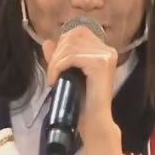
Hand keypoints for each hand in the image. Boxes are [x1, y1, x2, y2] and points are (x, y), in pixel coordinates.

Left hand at [42, 26, 118, 140]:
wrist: (93, 122)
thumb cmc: (82, 102)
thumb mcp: (68, 74)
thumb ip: (59, 57)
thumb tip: (47, 42)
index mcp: (104, 51)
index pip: (79, 31)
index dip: (62, 43)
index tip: (55, 63)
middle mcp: (108, 50)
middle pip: (74, 35)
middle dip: (57, 52)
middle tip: (53, 73)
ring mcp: (106, 55)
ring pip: (70, 46)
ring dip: (55, 62)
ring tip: (53, 79)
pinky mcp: (100, 63)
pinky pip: (71, 57)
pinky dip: (57, 68)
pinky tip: (54, 81)